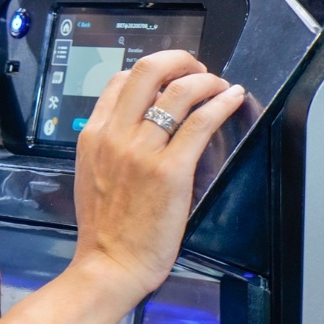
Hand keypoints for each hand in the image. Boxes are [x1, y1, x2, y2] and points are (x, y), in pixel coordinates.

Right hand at [70, 50, 245, 303]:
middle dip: (179, 60)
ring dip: (206, 80)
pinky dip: (221, 104)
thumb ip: (109, 143)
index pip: (120, 80)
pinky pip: (200, 122)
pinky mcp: (171, 171)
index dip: (150, 72)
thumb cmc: (105, 228)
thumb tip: (141, 120)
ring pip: (179, 92)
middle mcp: (115, 136)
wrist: (109, 263)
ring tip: (218, 85)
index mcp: (93, 135)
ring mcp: (142, 151)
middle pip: (147, 71)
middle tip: (197, 68)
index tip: (169, 77)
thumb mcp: (91, 173)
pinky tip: (232, 99)